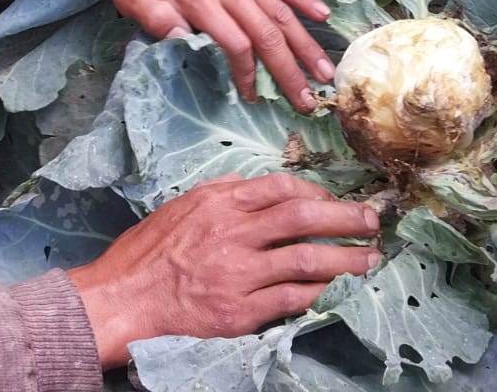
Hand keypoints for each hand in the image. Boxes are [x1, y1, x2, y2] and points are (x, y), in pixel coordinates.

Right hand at [68, 173, 382, 368]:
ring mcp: (239, 273)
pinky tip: (334, 290)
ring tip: (369, 258)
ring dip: (345, 258)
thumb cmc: (147, 253)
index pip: (281, 186)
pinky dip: (317, 292)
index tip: (334, 199)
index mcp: (219, 202)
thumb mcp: (181, 207)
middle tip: (373, 221)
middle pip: (304, 217)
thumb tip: (256, 186)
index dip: (316, 191)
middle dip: (347, 217)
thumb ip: (222, 194)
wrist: (123, 300)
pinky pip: (291, 298)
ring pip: (307, 259)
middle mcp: (233, 232)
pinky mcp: (241, 310)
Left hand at [114, 0, 334, 111]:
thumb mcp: (132, 0)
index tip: (253, 96)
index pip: (236, 44)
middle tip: (309, 99)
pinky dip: (304, 0)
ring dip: (306, 44)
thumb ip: (153, 20)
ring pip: (282, 13)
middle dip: (290, 70)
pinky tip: (323, 17)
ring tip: (325, 72)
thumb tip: (180, 39)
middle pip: (267, 33)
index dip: (248, 74)